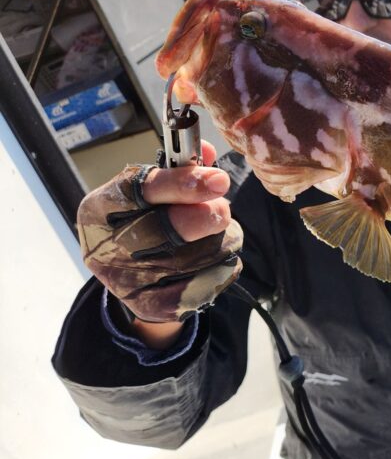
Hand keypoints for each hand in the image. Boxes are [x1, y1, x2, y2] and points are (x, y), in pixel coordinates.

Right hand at [77, 140, 242, 336]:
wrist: (137, 276)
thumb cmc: (146, 218)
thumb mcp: (153, 189)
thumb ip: (180, 168)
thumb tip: (207, 151)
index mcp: (97, 210)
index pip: (137, 191)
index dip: (180, 183)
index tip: (216, 179)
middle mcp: (104, 249)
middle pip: (168, 229)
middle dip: (207, 215)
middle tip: (223, 207)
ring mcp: (126, 283)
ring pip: (198, 255)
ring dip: (221, 238)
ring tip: (217, 230)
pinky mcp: (153, 307)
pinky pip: (208, 281)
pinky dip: (223, 266)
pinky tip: (214, 258)